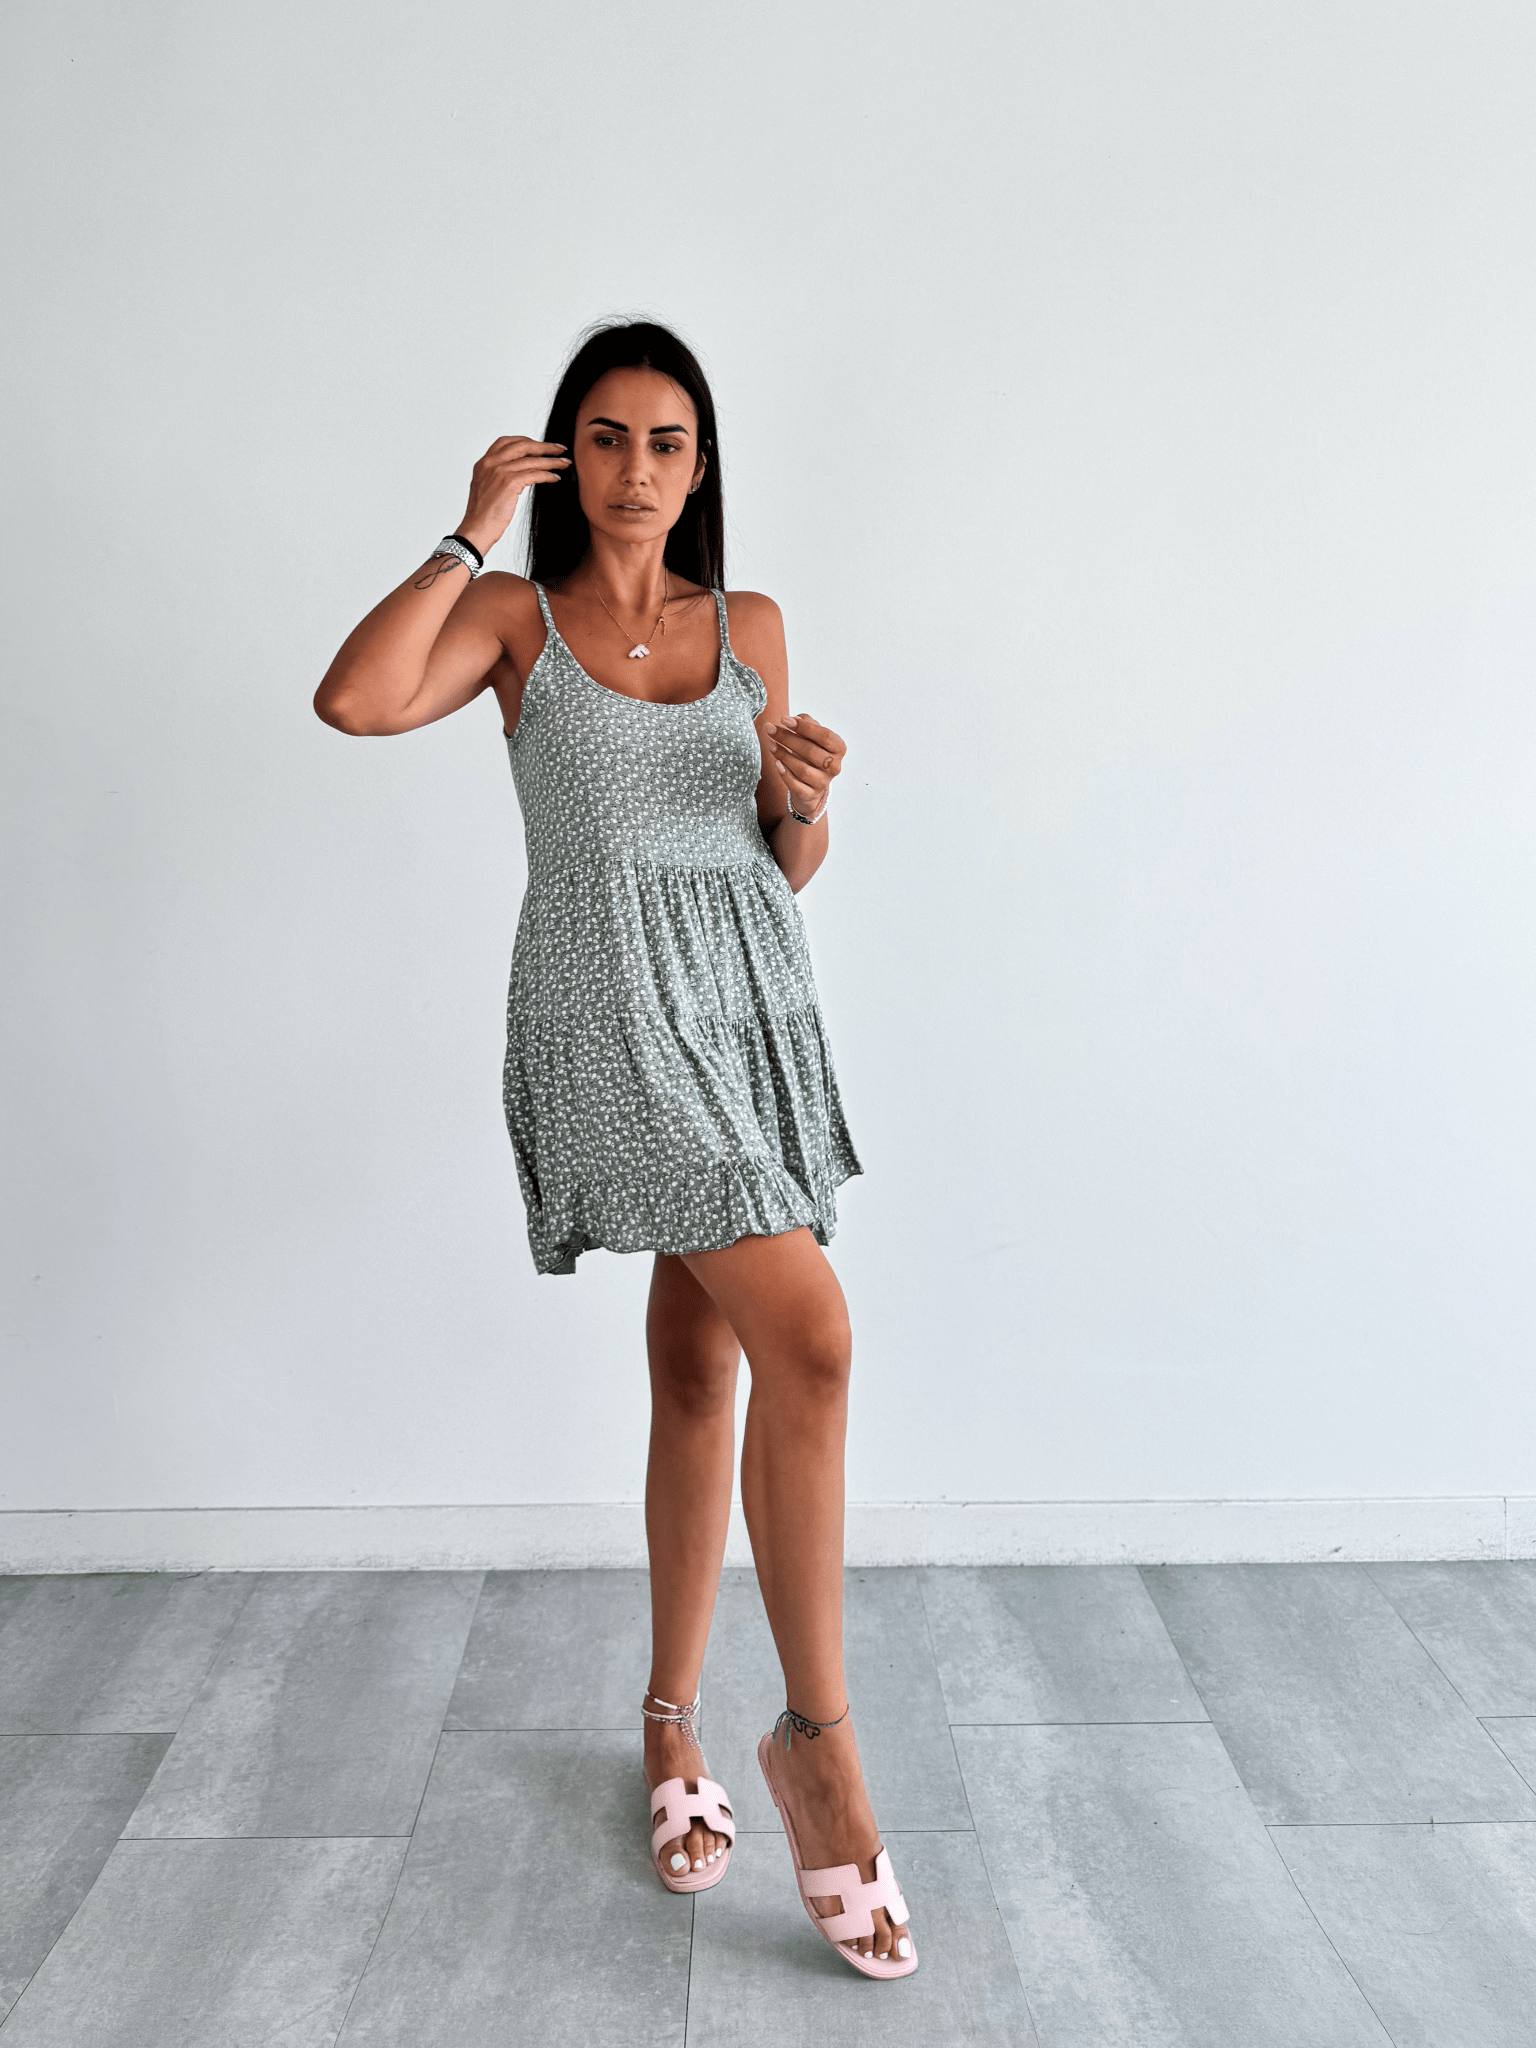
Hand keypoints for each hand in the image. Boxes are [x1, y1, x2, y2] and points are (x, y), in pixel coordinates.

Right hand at [459, 435, 570, 555]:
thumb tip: (518, 473)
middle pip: (522, 445)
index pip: (506, 442)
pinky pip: (535, 474)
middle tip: (560, 449)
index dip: (526, 441)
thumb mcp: (486, 488)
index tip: (540, 445)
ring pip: (532, 460)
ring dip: (551, 461)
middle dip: (544, 446)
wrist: (476, 529)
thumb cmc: (482, 515)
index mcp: (484, 462)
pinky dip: (548, 475)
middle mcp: (490, 463)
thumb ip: (498, 476)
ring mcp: (500, 471)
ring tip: (564, 463)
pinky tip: (555, 478)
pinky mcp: (509, 483)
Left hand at [765, 712, 844, 821]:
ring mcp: (823, 782)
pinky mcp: (811, 795)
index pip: (824, 736)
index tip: (784, 719)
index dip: (804, 727)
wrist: (811, 785)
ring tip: (770, 744)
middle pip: (810, 751)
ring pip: (802, 769)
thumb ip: (808, 724)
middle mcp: (834, 766)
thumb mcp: (813, 737)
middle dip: (787, 738)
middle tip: (770, 729)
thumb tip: (796, 718)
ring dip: (783, 755)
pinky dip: (785, 774)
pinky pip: (796, 785)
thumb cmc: (811, 755)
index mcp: (838, 749)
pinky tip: (777, 763)